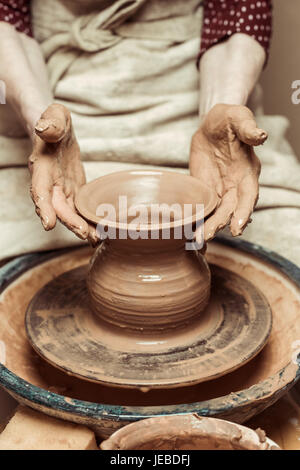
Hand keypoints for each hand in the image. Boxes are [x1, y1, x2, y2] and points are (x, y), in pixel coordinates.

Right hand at [29, 103, 96, 242]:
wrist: (56, 130)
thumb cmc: (54, 121)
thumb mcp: (54, 115)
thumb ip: (51, 122)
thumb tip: (44, 129)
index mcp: (42, 167)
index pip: (40, 189)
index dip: (44, 207)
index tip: (48, 224)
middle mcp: (49, 183)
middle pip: (57, 207)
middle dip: (69, 222)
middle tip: (84, 234)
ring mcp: (61, 190)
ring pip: (69, 213)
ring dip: (81, 227)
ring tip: (96, 239)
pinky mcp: (73, 192)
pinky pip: (79, 210)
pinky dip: (88, 222)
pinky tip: (100, 233)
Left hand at [190, 104, 266, 242]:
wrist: (212, 125)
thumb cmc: (229, 119)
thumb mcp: (238, 117)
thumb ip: (248, 128)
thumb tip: (260, 136)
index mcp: (248, 171)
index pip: (249, 195)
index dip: (244, 211)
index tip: (238, 227)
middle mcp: (236, 185)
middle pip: (230, 210)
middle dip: (220, 224)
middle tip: (207, 236)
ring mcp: (220, 189)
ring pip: (216, 213)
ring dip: (207, 226)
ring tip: (196, 239)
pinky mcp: (204, 189)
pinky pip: (202, 207)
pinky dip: (197, 218)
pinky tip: (187, 230)